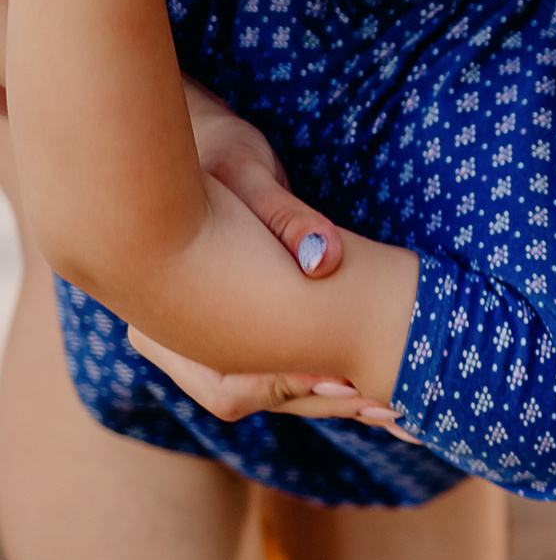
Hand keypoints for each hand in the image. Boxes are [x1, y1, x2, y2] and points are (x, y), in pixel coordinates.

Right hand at [126, 81, 409, 429]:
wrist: (202, 150)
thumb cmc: (219, 156)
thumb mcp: (245, 173)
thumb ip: (285, 217)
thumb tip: (324, 259)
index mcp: (163, 310)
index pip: (228, 382)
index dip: (290, 384)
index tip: (347, 380)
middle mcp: (169, 336)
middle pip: (241, 397)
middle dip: (316, 402)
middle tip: (382, 407)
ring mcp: (193, 340)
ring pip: (258, 391)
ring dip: (322, 400)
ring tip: (388, 409)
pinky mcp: (227, 335)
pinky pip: (269, 373)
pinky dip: (315, 378)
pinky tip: (370, 388)